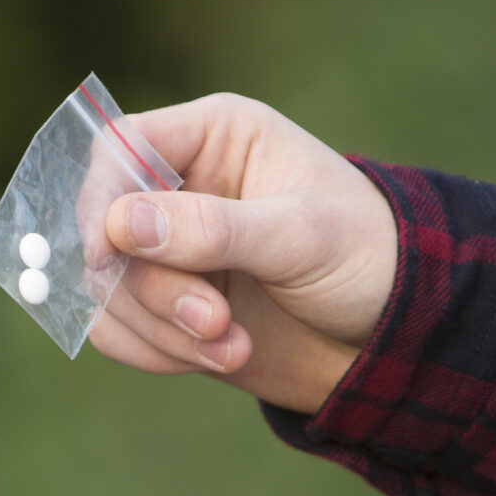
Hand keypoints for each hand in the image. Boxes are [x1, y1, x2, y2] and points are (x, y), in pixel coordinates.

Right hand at [92, 94, 399, 413]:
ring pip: (108, 287)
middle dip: (153, 289)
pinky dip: (158, 352)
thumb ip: (213, 229)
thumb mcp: (300, 237)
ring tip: (232, 348)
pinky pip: (119, 329)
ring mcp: (169, 249)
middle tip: (215, 322)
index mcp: (213, 137)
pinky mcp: (167, 304)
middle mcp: (181, 187)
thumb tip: (121, 225)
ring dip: (160, 329)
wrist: (394, 337)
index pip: (119, 149)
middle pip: (107, 229)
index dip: (100, 200)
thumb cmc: (366, 258)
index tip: (108, 257)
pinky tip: (219, 358)